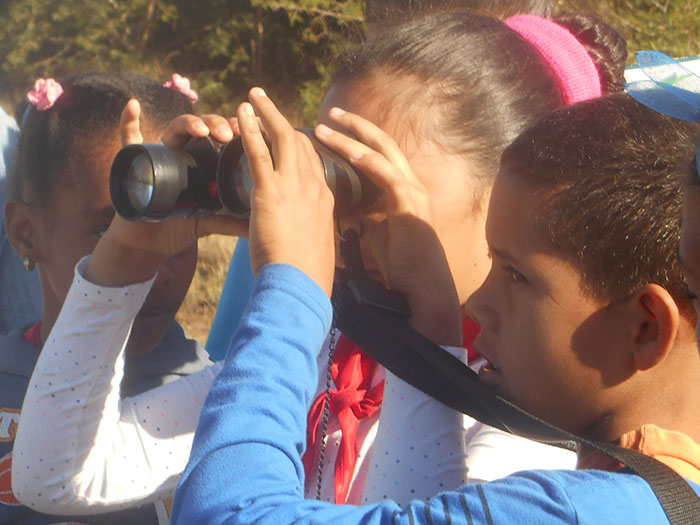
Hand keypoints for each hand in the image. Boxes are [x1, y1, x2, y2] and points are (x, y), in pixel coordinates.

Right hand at [85, 99, 245, 286]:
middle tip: (228, 134)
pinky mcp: (134, 161)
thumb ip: (231, 221)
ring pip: (174, 128)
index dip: (235, 131)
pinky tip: (133, 105)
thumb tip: (257, 226)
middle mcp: (182, 152)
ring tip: (202, 131)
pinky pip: (128, 136)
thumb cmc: (180, 226)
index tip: (251, 133)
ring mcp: (159, 153)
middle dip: (215, 125)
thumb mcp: (208, 221)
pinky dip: (128, 120)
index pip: (221, 136)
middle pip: (201, 127)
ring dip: (189, 124)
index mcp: (203, 161)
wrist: (150, 242)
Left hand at [238, 88, 335, 296]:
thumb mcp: (315, 247)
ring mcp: (294, 187)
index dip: (299, 143)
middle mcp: (314, 186)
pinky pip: (260, 153)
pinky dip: (252, 129)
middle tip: (266, 102)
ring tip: (253, 95)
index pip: (313, 161)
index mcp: (324, 199)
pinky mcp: (271, 192)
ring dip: (267, 113)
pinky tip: (243, 112)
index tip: (284, 134)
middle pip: (301, 142)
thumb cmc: (307, 274)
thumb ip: (308, 233)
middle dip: (282, 119)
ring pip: (283, 138)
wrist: (301, 285)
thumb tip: (300, 237)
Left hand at [314, 108, 461, 344]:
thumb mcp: (377, 236)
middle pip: (382, 143)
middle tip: (330, 113)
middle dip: (355, 126)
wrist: (423, 289)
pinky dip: (366, 161)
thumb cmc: (402, 268)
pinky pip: (386, 174)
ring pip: (381, 152)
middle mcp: (411, 185)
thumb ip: (364, 220)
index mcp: (403, 191)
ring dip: (352, 138)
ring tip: (326, 127)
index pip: (378, 156)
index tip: (331, 132)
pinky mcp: (410, 203)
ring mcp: (412, 192)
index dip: (356, 141)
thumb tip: (342, 213)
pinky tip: (346, 152)